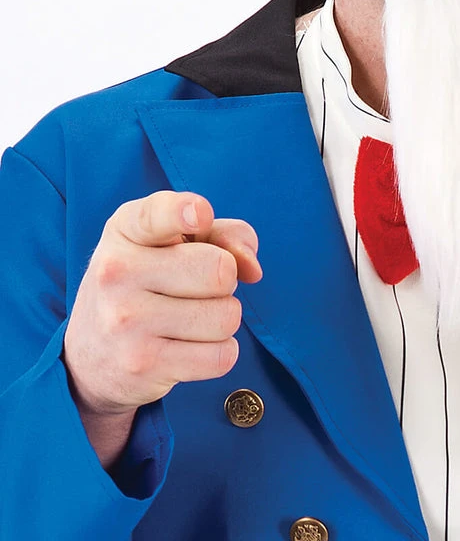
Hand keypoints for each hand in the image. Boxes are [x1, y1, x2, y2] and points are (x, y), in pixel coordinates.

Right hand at [64, 191, 261, 420]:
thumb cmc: (149, 280)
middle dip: (225, 279)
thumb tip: (252, 268)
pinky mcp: (143, 365)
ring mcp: (126, 321)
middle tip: (199, 286)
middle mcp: (117, 271)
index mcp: (125, 229)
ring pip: (226, 316)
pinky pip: (221, 356)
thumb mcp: (173, 241)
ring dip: (223, 317)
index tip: (201, 215)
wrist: (91, 355)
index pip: (159, 213)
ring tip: (193, 316)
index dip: (187, 212)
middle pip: (220, 270)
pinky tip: (192, 346)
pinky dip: (220, 352)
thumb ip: (224, 235)